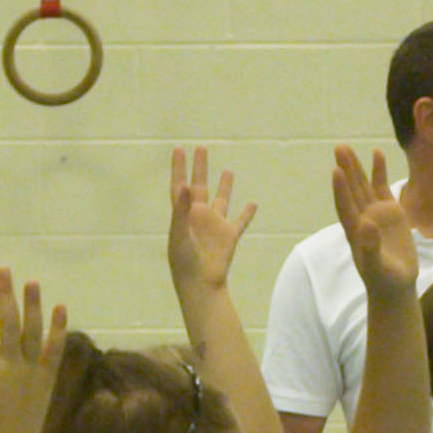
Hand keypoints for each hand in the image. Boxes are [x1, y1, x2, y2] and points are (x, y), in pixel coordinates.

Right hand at [0, 269, 67, 432]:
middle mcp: (11, 367)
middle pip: (8, 323)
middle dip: (4, 295)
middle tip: (3, 270)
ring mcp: (31, 371)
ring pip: (33, 332)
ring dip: (33, 305)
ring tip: (32, 282)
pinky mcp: (47, 378)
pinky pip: (55, 350)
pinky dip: (58, 329)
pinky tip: (61, 308)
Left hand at [168, 147, 257, 292]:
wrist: (201, 285)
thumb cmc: (185, 263)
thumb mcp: (181, 234)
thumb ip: (181, 211)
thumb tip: (184, 186)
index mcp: (183, 215)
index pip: (179, 186)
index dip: (178, 168)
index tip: (178, 149)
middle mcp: (198, 217)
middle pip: (199, 186)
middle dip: (199, 168)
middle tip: (201, 147)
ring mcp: (214, 226)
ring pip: (221, 200)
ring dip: (224, 185)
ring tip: (227, 170)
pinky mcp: (229, 237)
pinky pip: (240, 221)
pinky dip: (247, 213)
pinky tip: (253, 204)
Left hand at [332, 146, 416, 293]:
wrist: (396, 285)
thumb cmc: (384, 280)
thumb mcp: (377, 268)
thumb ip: (370, 248)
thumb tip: (366, 225)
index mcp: (355, 231)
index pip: (345, 206)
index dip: (341, 189)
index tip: (336, 171)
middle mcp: (362, 218)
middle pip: (351, 190)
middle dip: (346, 170)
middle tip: (339, 148)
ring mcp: (375, 213)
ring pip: (363, 185)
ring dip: (356, 167)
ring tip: (347, 147)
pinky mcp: (390, 212)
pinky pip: (382, 187)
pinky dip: (378, 172)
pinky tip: (376, 154)